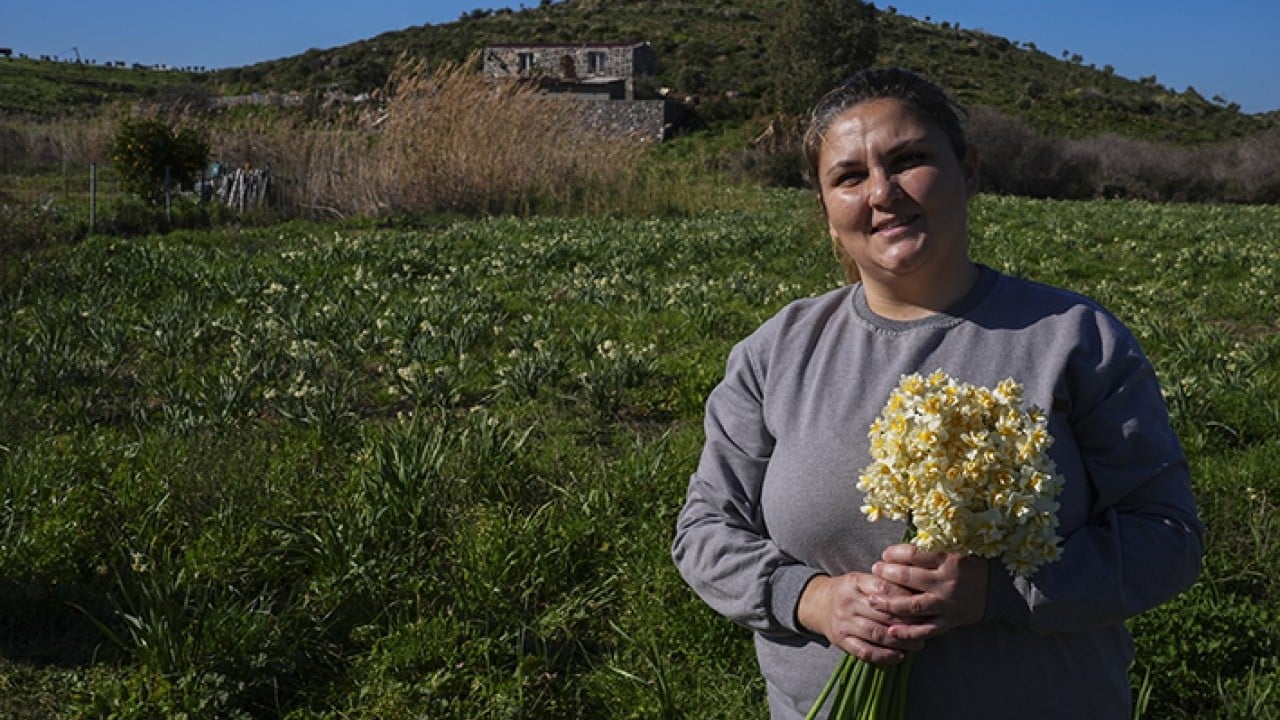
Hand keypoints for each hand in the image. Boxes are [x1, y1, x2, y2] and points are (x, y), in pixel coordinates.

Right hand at [797, 572, 924, 666]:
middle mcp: (848, 602)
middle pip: (883, 613)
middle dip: (909, 621)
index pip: (884, 588)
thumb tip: (916, 589)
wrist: (818, 604)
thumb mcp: (862, 579)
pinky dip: (884, 656)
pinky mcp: (841, 641)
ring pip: (877, 634)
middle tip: (927, 626)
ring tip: (918, 643)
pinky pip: (865, 652)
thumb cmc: (849, 591)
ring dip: (901, 641)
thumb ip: (883, 582)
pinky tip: (899, 656)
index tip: (922, 603)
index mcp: (854, 582)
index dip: (905, 596)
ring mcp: (844, 623)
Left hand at [868, 544, 988, 641]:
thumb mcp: (957, 548)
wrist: (999, 589)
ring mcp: (947, 603)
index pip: (915, 554)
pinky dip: (909, 632)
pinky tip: (892, 631)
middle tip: (874, 570)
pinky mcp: (950, 620)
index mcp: (949, 560)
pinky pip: (927, 629)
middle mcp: (946, 582)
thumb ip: (932, 546)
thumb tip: (904, 542)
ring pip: (913, 605)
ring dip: (890, 603)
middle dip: (887, 574)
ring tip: (872, 599)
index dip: (895, 553)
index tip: (885, 554)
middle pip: (909, 578)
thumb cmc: (972, 565)